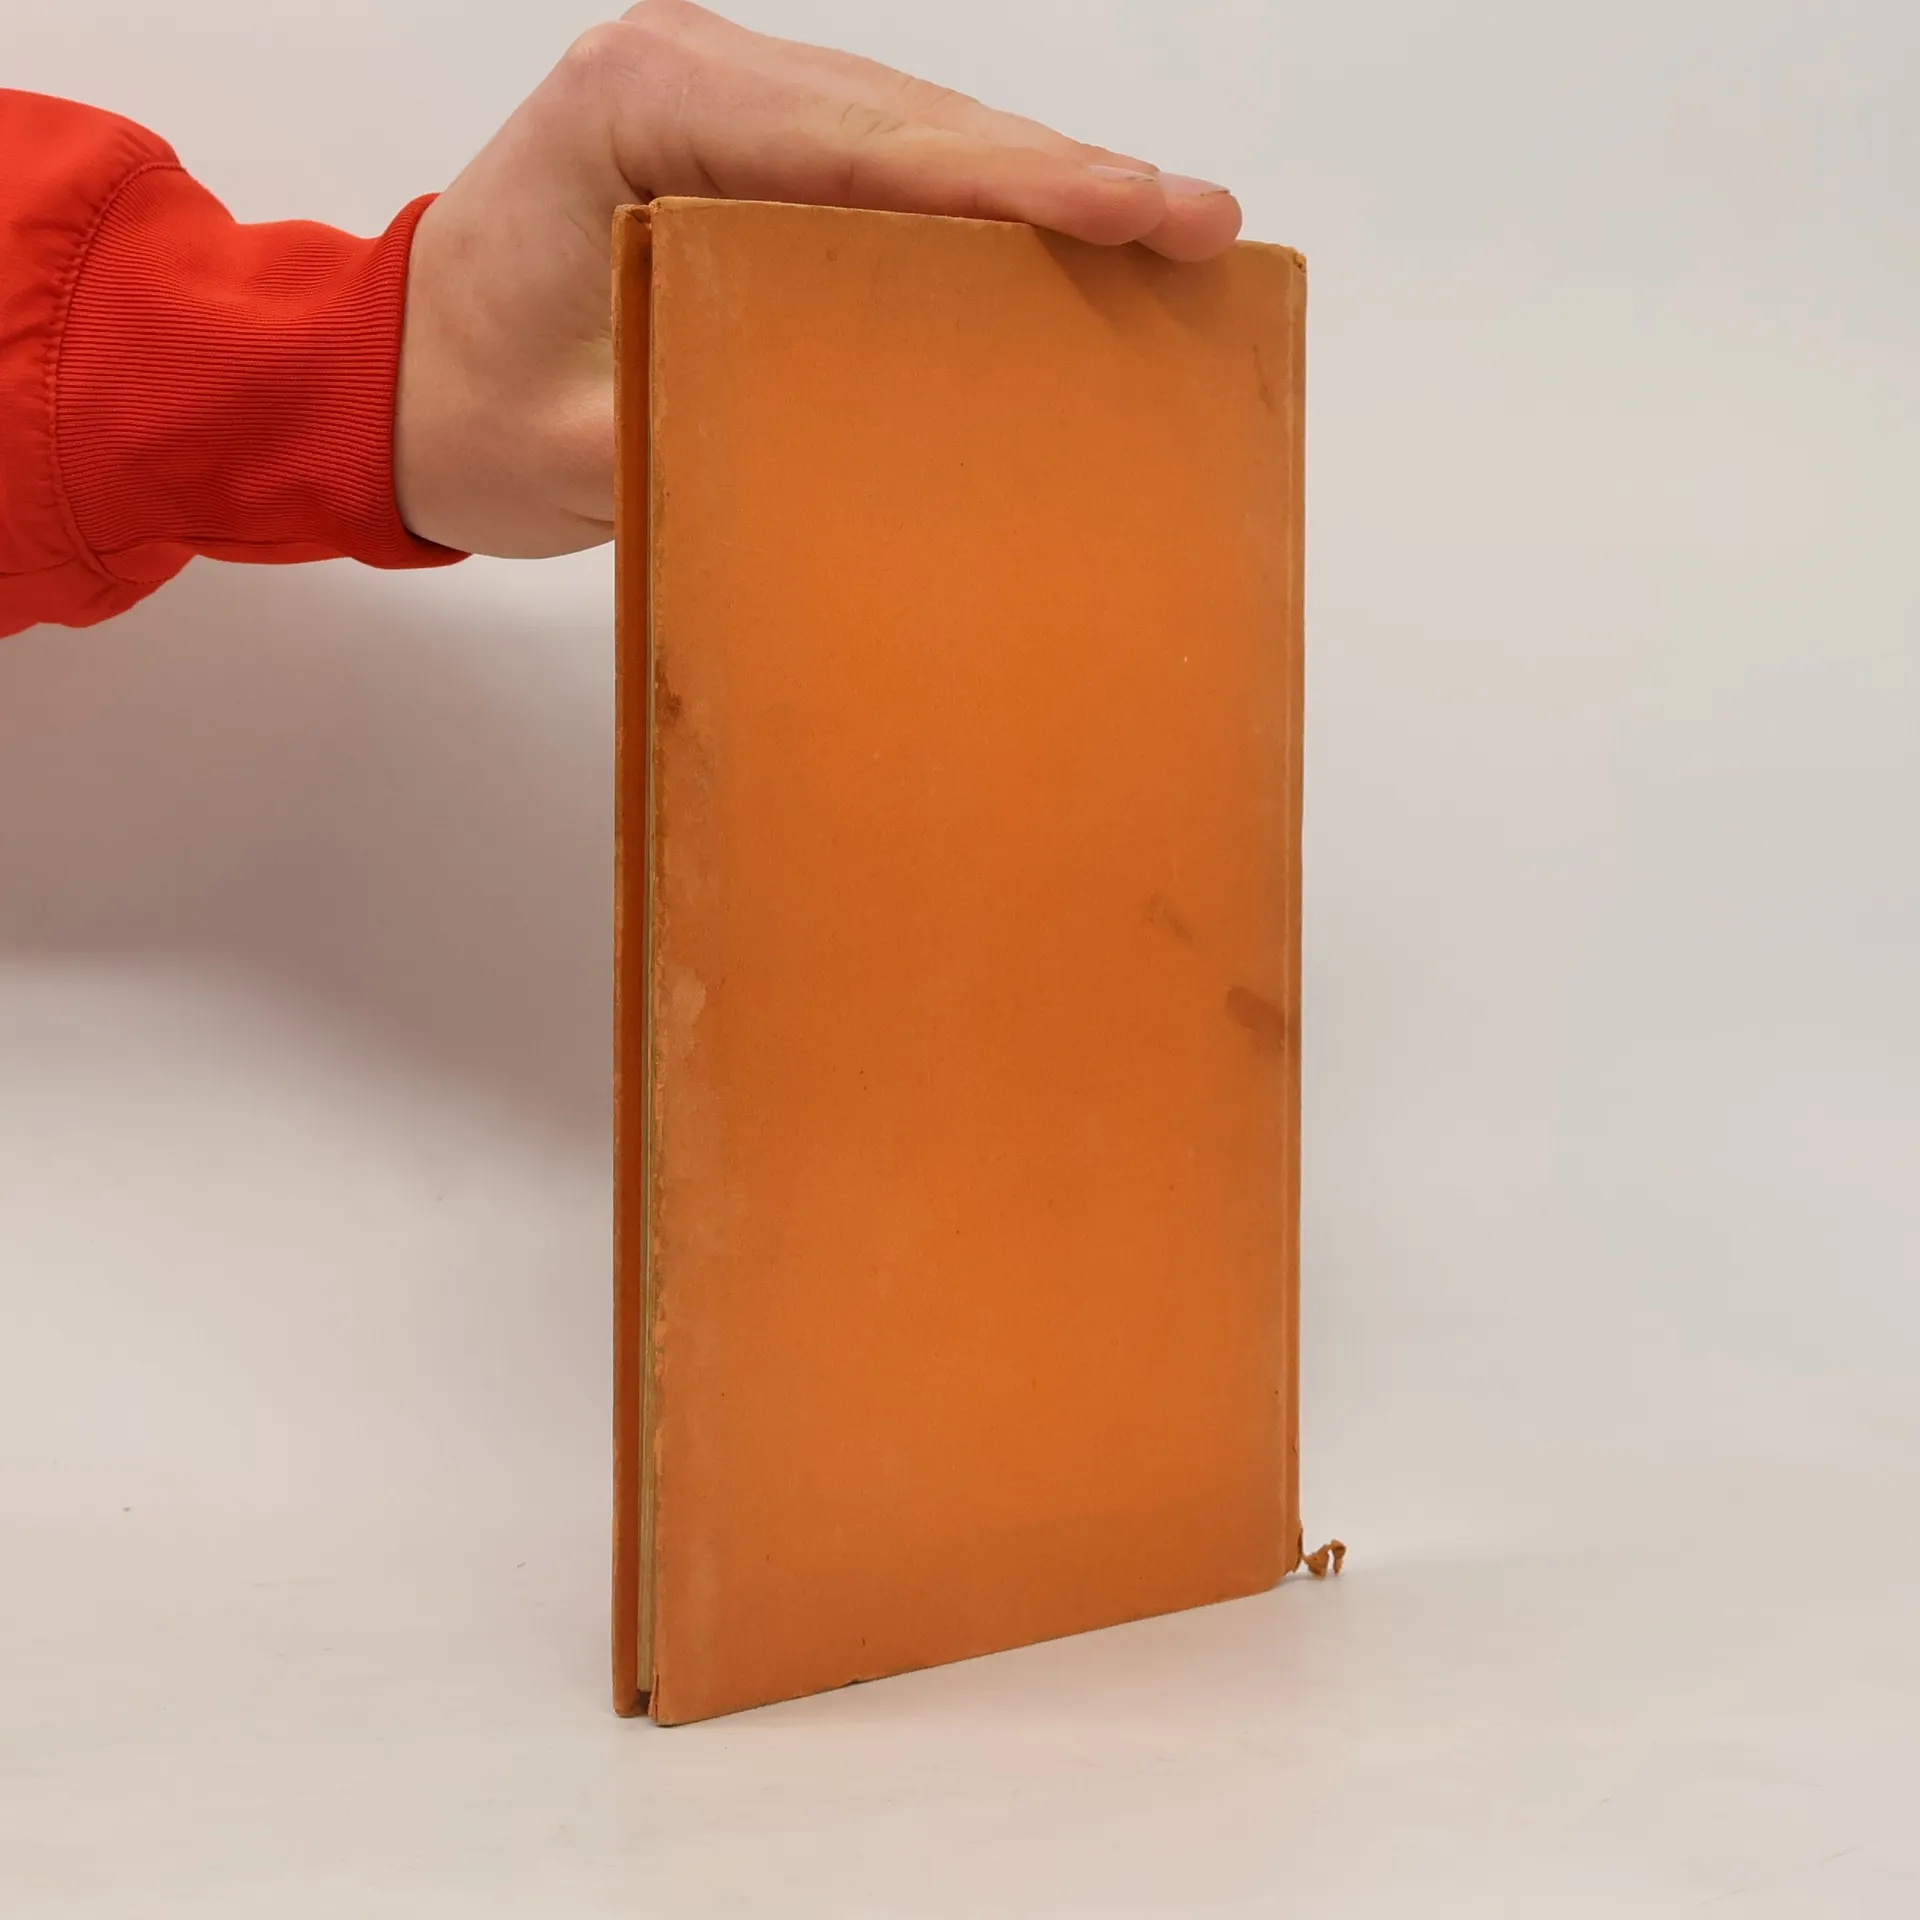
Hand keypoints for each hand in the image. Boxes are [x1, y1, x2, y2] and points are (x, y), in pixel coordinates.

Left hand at [393, 0, 1241, 557]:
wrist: (387, 387)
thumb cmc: (458, 412)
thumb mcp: (577, 443)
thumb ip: (714, 422)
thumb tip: (867, 446)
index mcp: (639, 106)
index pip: (866, 143)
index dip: (1016, 180)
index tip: (1139, 208)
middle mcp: (688, 71)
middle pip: (912, 119)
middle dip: (1059, 176)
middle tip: (1199, 226)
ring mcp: (719, 100)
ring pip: (911, 132)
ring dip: (1033, 186)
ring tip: (1161, 231)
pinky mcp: (740, 150)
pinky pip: (881, 168)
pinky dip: (973, 208)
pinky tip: (1060, 243)